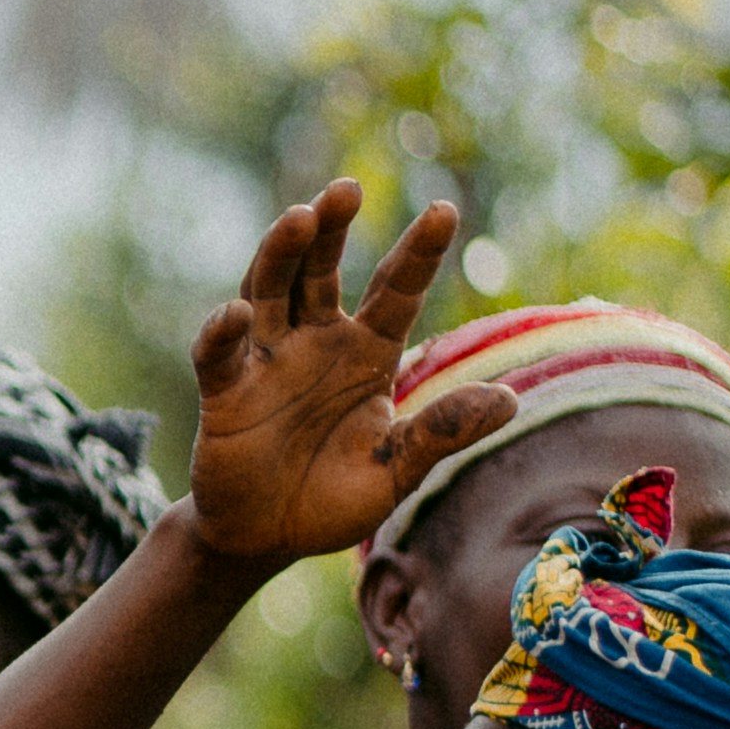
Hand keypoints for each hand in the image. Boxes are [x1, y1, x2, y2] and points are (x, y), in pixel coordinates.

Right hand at [180, 181, 514, 569]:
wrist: (267, 538)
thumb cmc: (334, 499)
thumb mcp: (397, 470)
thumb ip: (441, 433)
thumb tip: (509, 399)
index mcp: (367, 353)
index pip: (395, 290)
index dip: (418, 252)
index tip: (443, 210)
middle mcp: (316, 342)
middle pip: (321, 270)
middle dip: (331, 228)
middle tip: (347, 190)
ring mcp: (267, 361)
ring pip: (269, 290)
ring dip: (281, 252)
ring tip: (300, 216)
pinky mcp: (225, 392)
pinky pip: (219, 354)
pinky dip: (223, 331)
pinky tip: (236, 312)